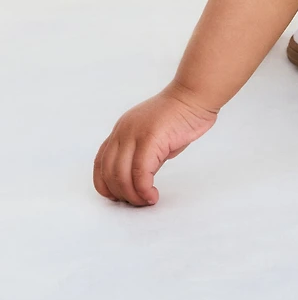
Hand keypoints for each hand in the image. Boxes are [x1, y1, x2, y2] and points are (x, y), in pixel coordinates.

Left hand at [93, 84, 218, 206]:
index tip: (116, 197)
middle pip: (109, 172)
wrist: (194, 96)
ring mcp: (134, 134)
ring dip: (133, 195)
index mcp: (121, 130)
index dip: (104, 185)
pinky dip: (144, 189)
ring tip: (146, 201)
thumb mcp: (152, 136)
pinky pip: (140, 173)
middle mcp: (122, 131)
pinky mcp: (150, 139)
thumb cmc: (179, 115)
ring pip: (121, 175)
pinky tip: (153, 195)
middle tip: (137, 203)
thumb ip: (141, 154)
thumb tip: (138, 180)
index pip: (100, 162)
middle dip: (121, 194)